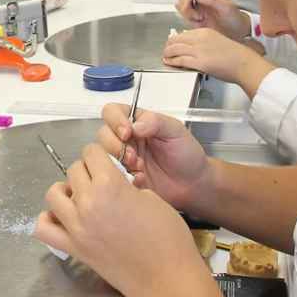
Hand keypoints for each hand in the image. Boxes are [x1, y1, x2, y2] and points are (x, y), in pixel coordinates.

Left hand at [34, 143, 207, 296]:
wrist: (166, 279)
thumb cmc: (168, 238)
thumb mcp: (152, 198)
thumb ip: (126, 186)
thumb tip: (115, 183)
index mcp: (109, 185)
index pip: (91, 153)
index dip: (101, 156)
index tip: (108, 163)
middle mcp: (87, 203)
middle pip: (73, 171)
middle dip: (87, 171)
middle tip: (101, 181)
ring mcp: (76, 228)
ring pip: (53, 194)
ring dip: (65, 190)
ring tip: (81, 196)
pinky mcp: (74, 248)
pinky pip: (44, 228)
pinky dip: (48, 219)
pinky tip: (64, 217)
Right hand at [95, 103, 212, 210]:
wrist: (194, 184)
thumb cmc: (187, 154)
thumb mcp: (176, 131)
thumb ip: (156, 122)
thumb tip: (134, 125)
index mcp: (137, 123)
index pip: (112, 112)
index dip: (114, 120)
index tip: (127, 132)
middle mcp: (126, 139)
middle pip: (103, 134)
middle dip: (115, 145)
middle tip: (133, 156)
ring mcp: (123, 159)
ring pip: (103, 156)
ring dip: (119, 162)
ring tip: (139, 168)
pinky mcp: (124, 178)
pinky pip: (112, 176)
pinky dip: (125, 178)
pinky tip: (141, 180)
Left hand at [163, 28, 275, 94]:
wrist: (244, 63)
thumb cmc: (236, 55)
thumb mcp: (218, 41)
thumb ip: (205, 42)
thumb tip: (194, 47)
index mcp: (205, 32)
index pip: (184, 33)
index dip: (176, 39)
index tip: (173, 42)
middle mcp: (199, 39)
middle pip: (176, 40)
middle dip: (168, 45)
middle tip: (166, 49)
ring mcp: (198, 50)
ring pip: (175, 49)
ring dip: (167, 53)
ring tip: (165, 56)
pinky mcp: (198, 62)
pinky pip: (179, 60)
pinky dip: (172, 61)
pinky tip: (169, 62)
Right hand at [175, 0, 249, 40]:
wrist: (239, 31)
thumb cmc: (235, 18)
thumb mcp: (227, 7)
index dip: (186, 0)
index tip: (193, 12)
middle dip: (185, 8)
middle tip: (197, 18)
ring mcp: (198, 8)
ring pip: (181, 7)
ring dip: (186, 15)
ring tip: (199, 21)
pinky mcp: (196, 17)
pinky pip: (185, 16)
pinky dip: (188, 21)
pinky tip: (199, 25)